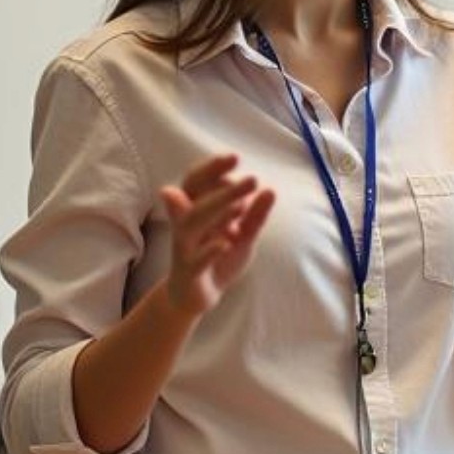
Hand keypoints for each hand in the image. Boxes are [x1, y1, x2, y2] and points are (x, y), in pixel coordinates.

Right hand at [159, 153, 274, 317]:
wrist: (196, 296)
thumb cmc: (217, 258)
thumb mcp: (242, 237)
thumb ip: (254, 216)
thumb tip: (269, 189)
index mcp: (195, 211)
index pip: (197, 181)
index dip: (212, 168)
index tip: (235, 157)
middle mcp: (186, 225)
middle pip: (197, 200)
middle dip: (222, 189)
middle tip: (251, 179)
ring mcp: (184, 248)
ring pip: (192, 225)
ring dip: (216, 213)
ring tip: (241, 205)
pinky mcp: (188, 271)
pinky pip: (195, 259)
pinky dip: (209, 251)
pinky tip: (225, 242)